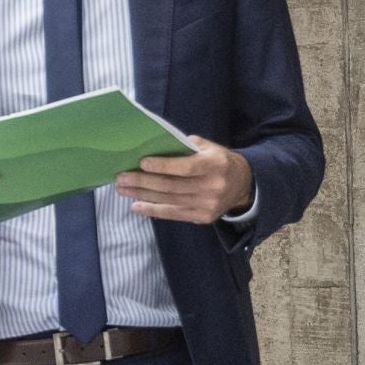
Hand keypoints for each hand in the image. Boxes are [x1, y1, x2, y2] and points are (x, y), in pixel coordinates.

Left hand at [115, 137, 253, 224]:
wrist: (243, 184)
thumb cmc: (218, 161)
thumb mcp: (209, 148)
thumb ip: (185, 147)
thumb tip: (154, 149)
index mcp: (215, 164)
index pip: (186, 167)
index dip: (163, 166)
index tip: (141, 162)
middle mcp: (212, 186)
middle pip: (172, 185)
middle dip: (143, 182)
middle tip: (121, 177)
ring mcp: (208, 205)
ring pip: (169, 200)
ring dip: (142, 195)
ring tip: (122, 190)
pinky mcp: (203, 217)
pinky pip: (173, 214)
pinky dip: (153, 210)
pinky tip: (136, 206)